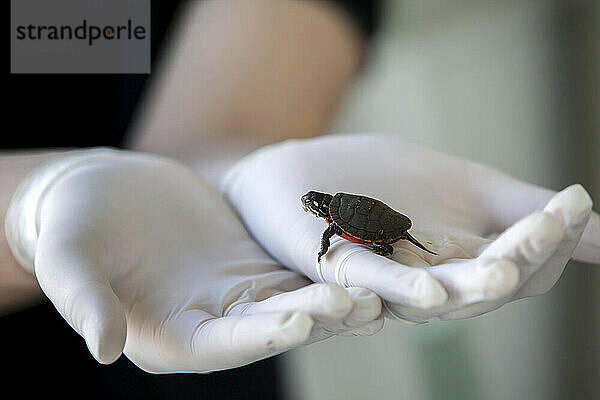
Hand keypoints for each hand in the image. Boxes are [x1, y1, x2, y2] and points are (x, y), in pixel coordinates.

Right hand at [5, 149, 381, 371]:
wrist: (100, 193)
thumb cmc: (74, 227)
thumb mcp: (72, 261)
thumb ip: (87, 303)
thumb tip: (102, 350)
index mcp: (171, 337)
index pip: (222, 345)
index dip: (261, 335)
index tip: (299, 320)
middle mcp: (213, 323)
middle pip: (271, 326)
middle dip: (314, 316)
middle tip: (359, 303)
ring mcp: (237, 294)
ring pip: (293, 298)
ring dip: (332, 295)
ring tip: (376, 287)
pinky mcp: (253, 264)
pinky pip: (294, 267)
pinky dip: (325, 265)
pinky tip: (360, 257)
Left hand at [221, 133, 598, 322]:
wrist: (300, 172)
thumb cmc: (376, 180)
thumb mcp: (460, 184)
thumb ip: (517, 205)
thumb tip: (591, 213)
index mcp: (457, 263)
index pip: (517, 270)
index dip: (549, 244)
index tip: (574, 204)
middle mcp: (425, 282)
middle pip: (481, 288)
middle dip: (522, 256)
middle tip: (555, 224)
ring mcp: (379, 279)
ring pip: (430, 297)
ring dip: (467, 289)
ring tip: (503, 275)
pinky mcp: (333, 265)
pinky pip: (364, 285)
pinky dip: (394, 291)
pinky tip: (426, 292)